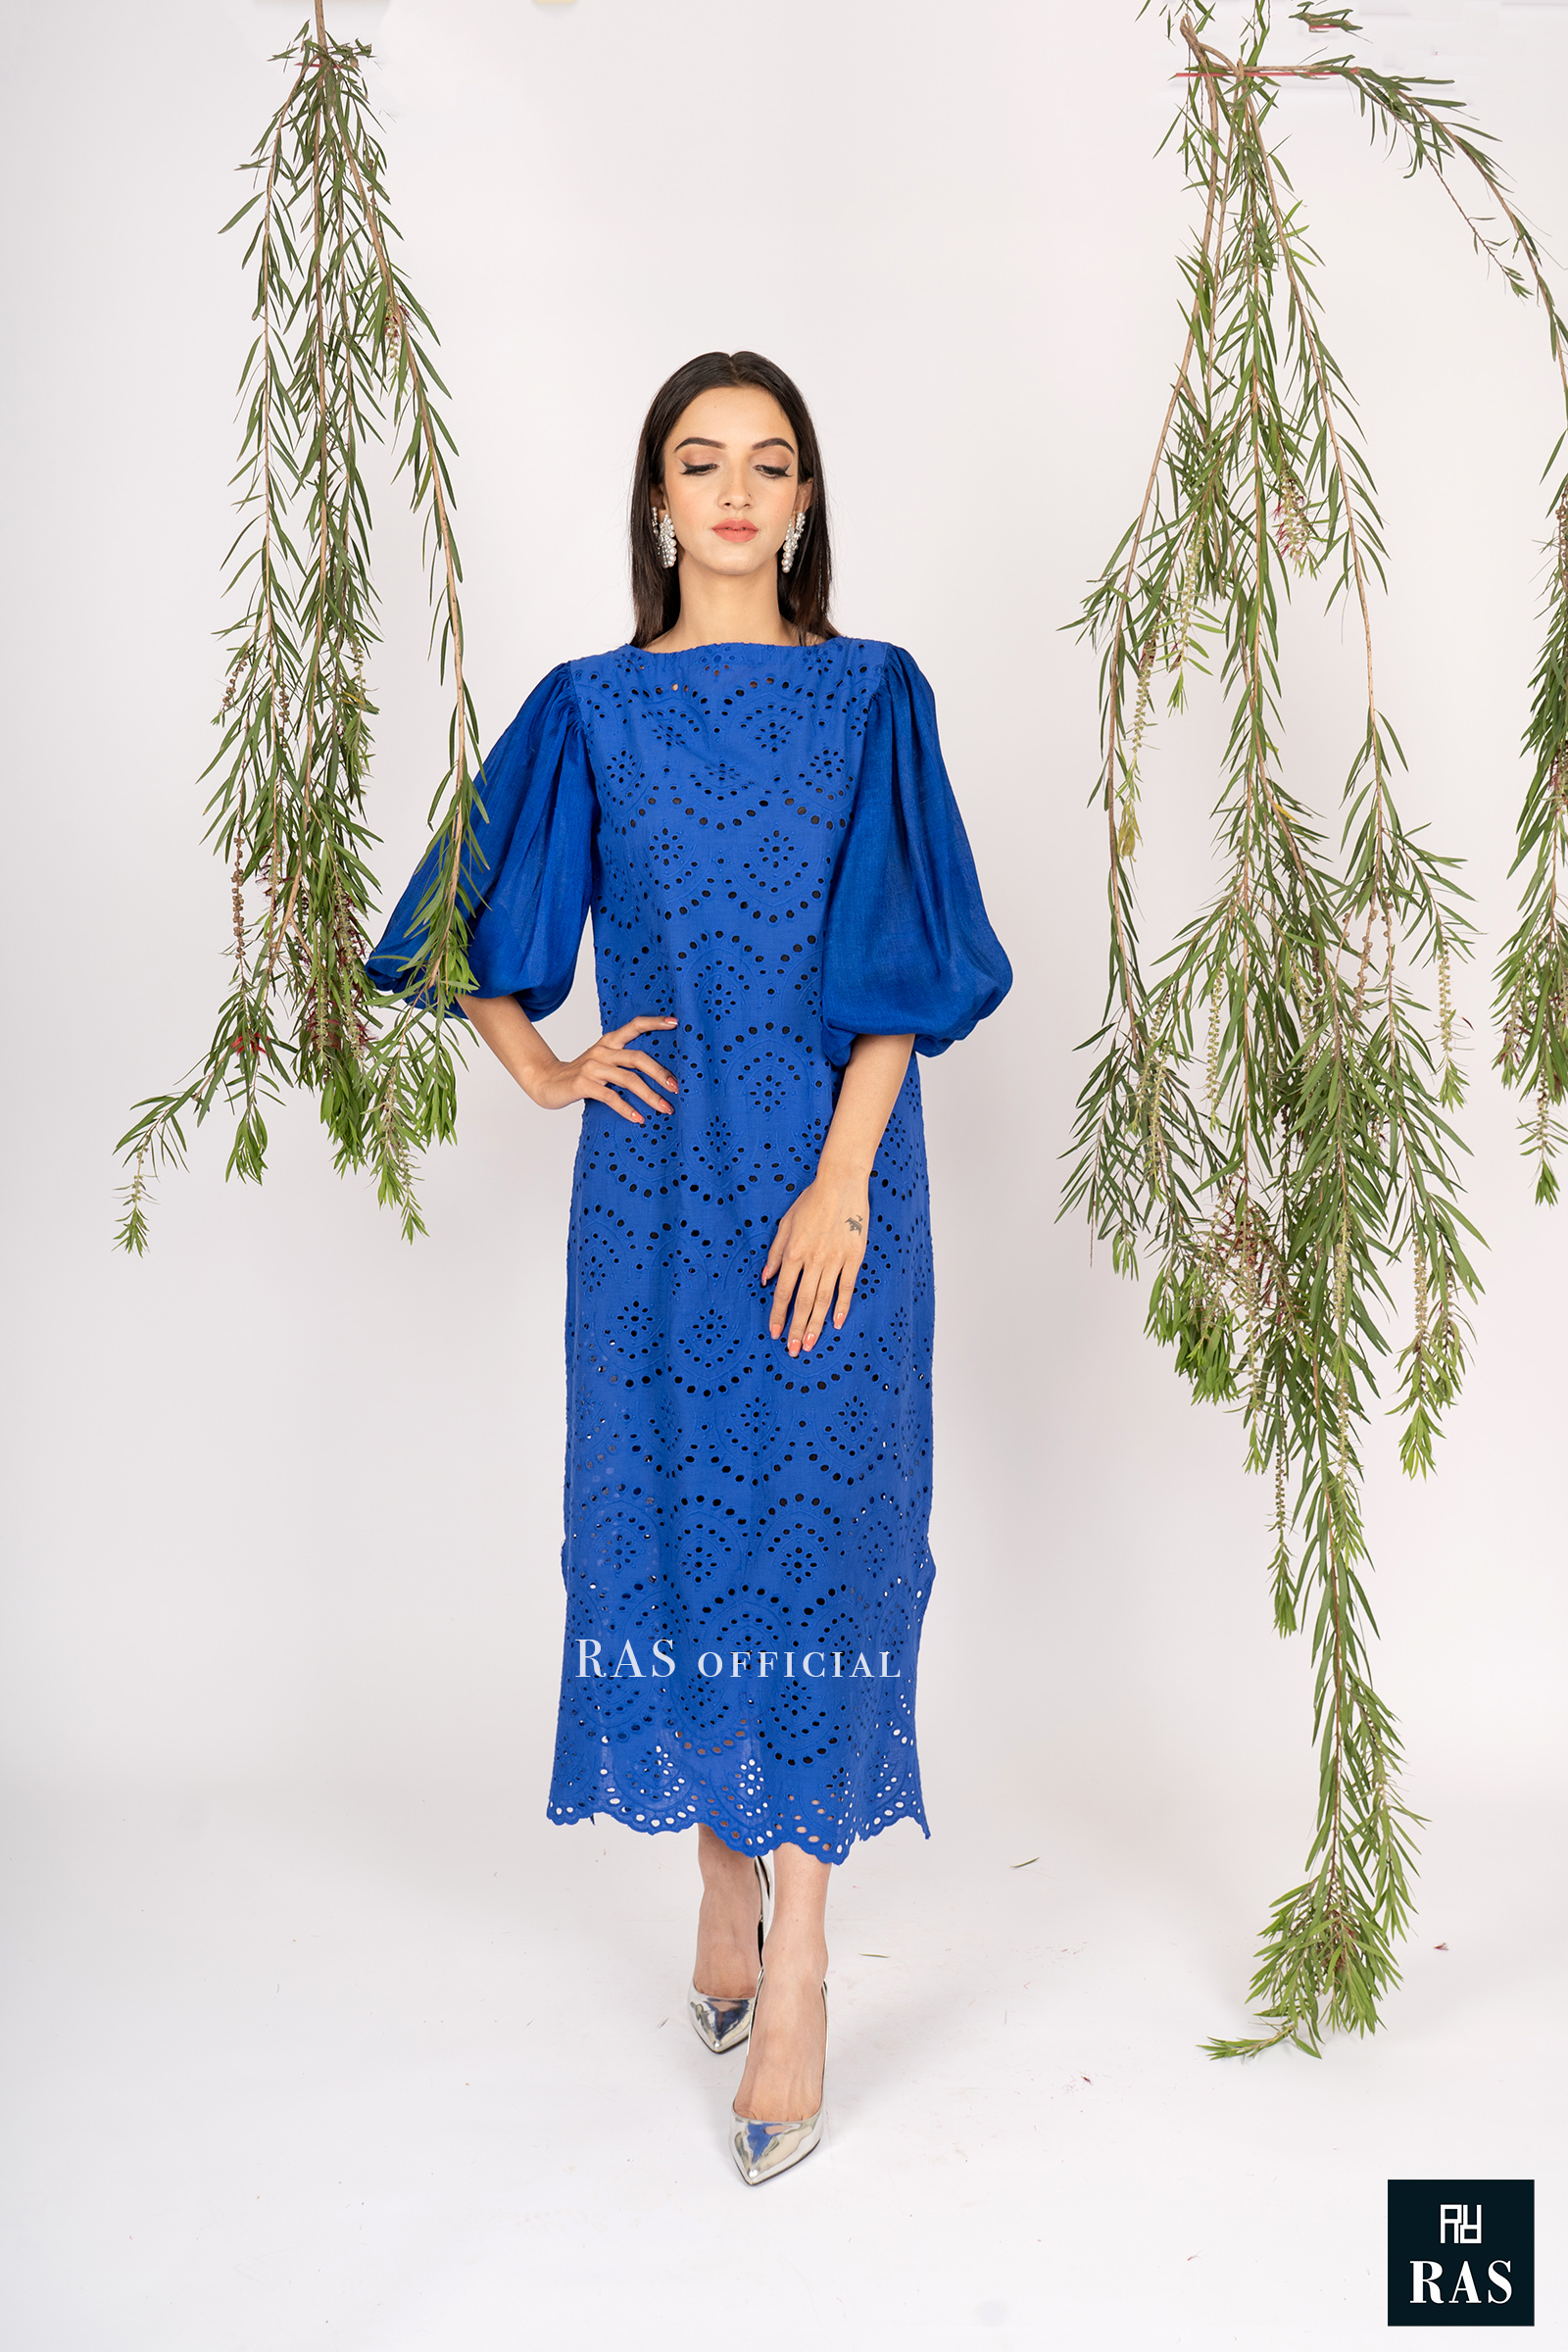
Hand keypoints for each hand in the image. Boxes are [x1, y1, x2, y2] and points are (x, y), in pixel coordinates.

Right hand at [528, 1013, 678, 1123]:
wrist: (545, 1082)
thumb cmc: (581, 1075)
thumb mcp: (602, 1061)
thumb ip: (623, 1061)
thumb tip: (659, 1074)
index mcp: (609, 1042)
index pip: (634, 1026)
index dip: (655, 1022)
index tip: (676, 1023)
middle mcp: (602, 1051)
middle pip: (638, 1058)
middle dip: (660, 1073)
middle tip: (677, 1087)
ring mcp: (592, 1067)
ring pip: (628, 1079)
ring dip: (650, 1095)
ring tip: (665, 1108)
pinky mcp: (583, 1084)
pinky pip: (611, 1097)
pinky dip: (626, 1108)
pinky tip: (638, 1118)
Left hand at [762, 1165, 870, 1354]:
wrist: (841, 1184)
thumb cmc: (811, 1201)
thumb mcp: (785, 1224)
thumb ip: (775, 1253)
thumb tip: (765, 1279)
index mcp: (793, 1252)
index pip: (783, 1292)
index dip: (779, 1315)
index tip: (775, 1333)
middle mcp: (813, 1260)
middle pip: (803, 1301)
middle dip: (797, 1328)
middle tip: (794, 1350)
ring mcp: (835, 1260)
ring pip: (823, 1299)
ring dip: (816, 1324)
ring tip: (811, 1344)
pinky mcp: (854, 1257)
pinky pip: (847, 1287)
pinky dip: (841, 1307)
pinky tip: (835, 1323)